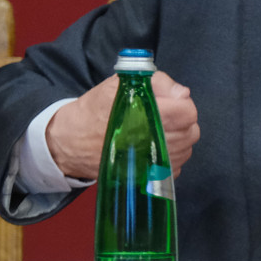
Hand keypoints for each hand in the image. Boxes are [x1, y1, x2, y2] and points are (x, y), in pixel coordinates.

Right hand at [45, 71, 198, 181]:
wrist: (71, 141)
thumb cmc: (94, 110)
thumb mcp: (119, 84)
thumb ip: (156, 82)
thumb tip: (182, 93)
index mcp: (143, 116)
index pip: (187, 113)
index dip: (183, 104)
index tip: (173, 102)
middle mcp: (149, 142)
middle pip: (190, 133)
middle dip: (183, 121)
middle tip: (168, 115)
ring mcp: (148, 164)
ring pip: (185, 150)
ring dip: (179, 139)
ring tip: (161, 130)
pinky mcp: (145, 178)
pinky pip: (175, 167)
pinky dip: (171, 156)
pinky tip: (155, 146)